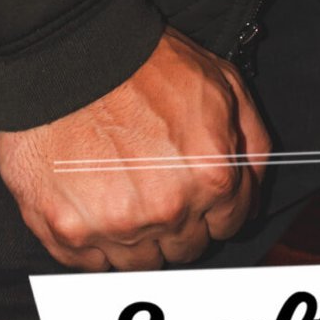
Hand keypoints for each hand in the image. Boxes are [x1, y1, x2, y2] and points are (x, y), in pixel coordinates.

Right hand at [0, 26, 269, 270]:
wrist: (73, 53)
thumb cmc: (148, 64)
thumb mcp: (224, 84)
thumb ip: (252, 144)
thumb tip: (252, 194)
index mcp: (212, 176)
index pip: (228, 226)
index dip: (215, 206)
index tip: (196, 189)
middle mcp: (168, 210)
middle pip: (185, 249)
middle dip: (179, 222)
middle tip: (157, 183)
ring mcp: (116, 226)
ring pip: (141, 264)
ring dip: (138, 237)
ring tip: (123, 190)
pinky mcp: (67, 232)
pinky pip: (92, 266)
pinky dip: (95, 243)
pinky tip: (93, 202)